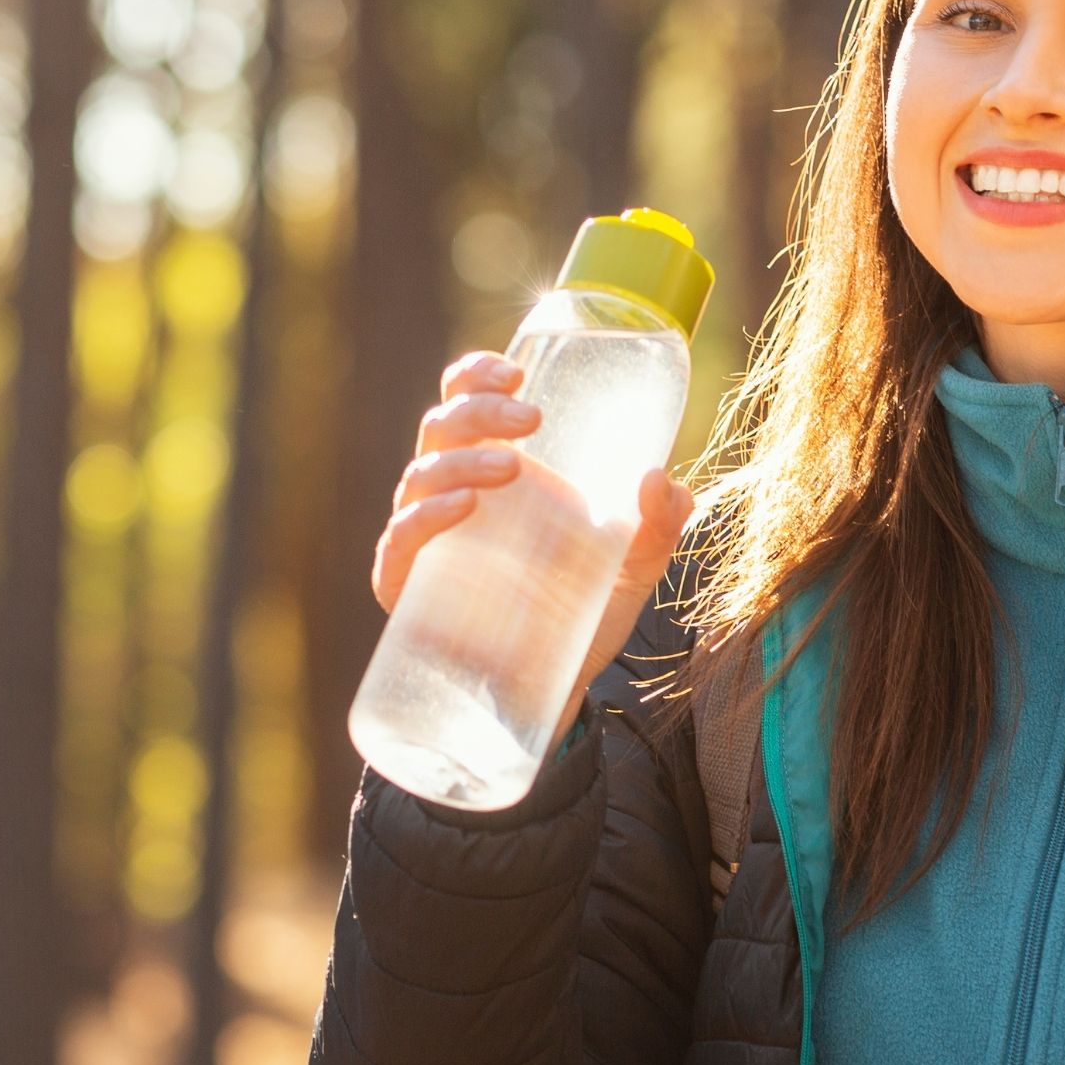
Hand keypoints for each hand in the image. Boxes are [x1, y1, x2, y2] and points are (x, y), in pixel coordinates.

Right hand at [371, 350, 696, 743]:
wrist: (553, 692)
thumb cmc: (584, 615)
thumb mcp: (634, 567)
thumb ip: (658, 524)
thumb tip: (662, 480)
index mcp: (499, 470)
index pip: (468, 401)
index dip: (477, 375)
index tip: (517, 371)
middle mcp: (454, 493)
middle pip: (441, 425)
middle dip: (478, 410)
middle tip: (531, 420)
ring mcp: (427, 539)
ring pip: (420, 474)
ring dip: (461, 461)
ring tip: (510, 469)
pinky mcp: (407, 586)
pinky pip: (401, 540)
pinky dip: (425, 518)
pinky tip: (462, 510)